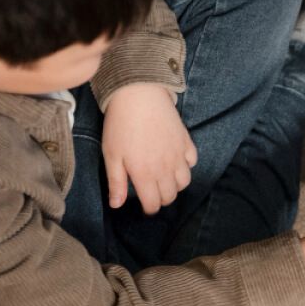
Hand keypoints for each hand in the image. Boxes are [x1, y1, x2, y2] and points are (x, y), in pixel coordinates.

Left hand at [102, 84, 195, 214]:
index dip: (149, 209)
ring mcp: (178, 155)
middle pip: (171, 196)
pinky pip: (192, 162)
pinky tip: (175, 160)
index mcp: (145, 175)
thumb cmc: (121, 126)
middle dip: (162, 199)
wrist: (139, 96)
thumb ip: (117, 182)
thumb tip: (117, 204)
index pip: (154, 203)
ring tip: (164, 179)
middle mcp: (166, 169)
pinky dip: (186, 166)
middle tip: (152, 192)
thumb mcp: (112, 155)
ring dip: (175, 185)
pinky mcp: (186, 142)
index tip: (145, 206)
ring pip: (185, 182)